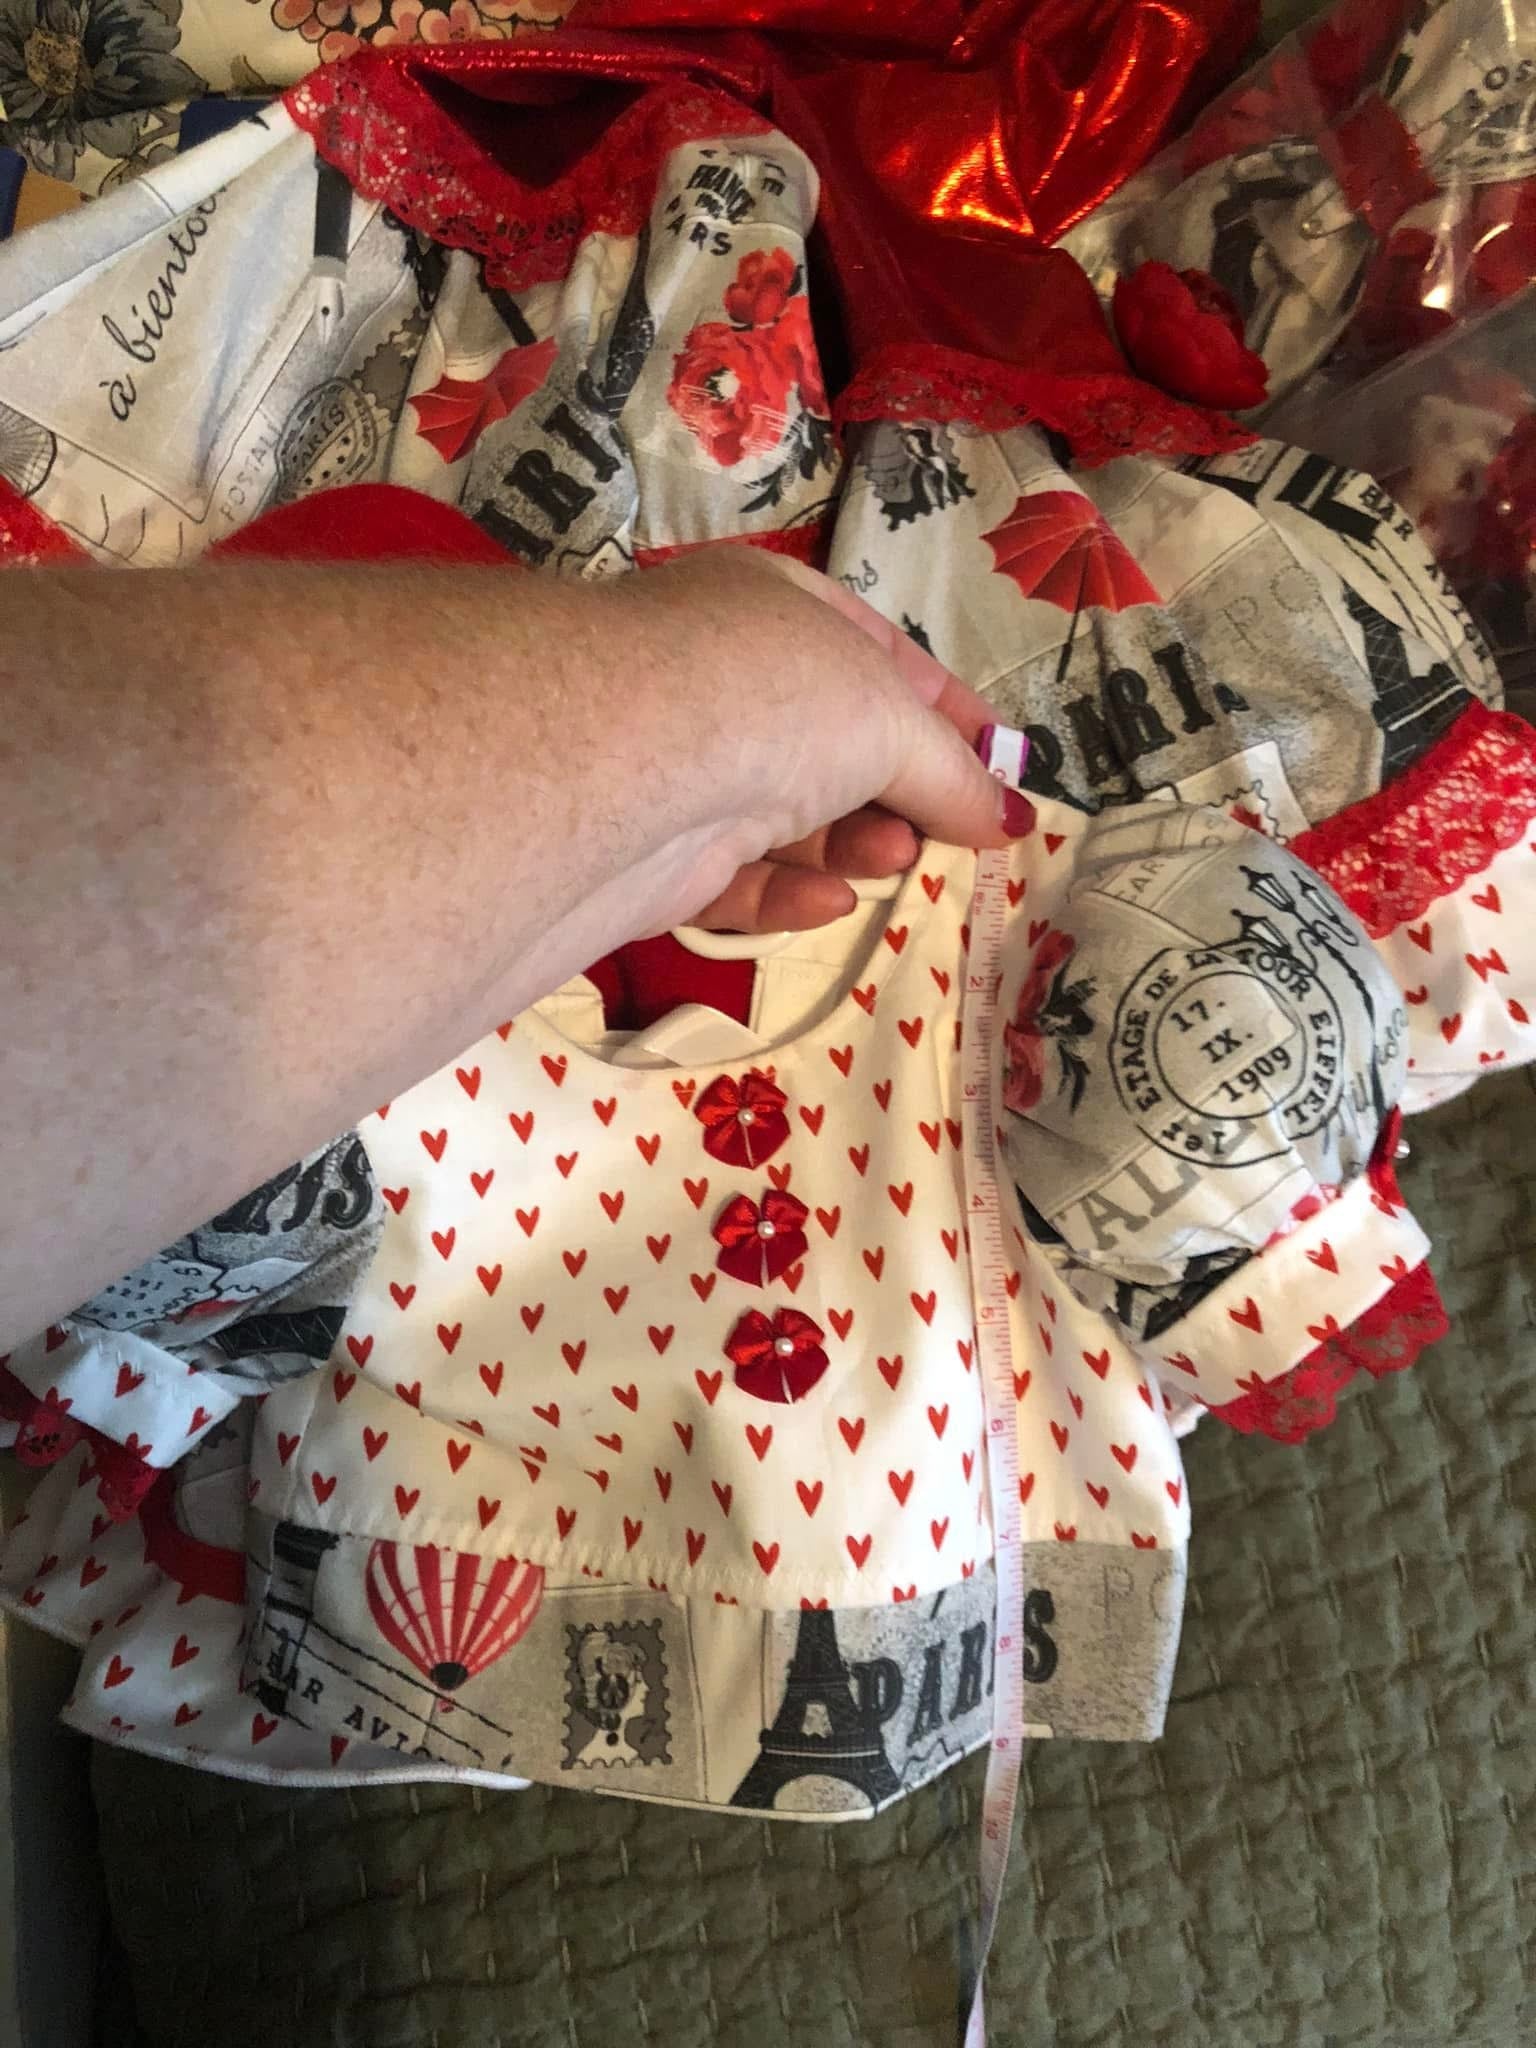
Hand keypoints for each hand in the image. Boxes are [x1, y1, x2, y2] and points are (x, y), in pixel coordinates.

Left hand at [610, 550, 1033, 938]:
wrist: (623, 767)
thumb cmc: (772, 699)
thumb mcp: (888, 718)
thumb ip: (950, 771)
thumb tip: (1008, 819)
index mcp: (773, 609)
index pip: (875, 654)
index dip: (946, 711)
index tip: (1002, 766)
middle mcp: (719, 679)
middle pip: (832, 746)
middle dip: (901, 791)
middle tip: (955, 834)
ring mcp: (681, 767)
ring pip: (786, 819)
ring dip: (852, 844)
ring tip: (897, 862)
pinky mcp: (653, 855)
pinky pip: (737, 878)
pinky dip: (789, 894)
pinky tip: (832, 903)